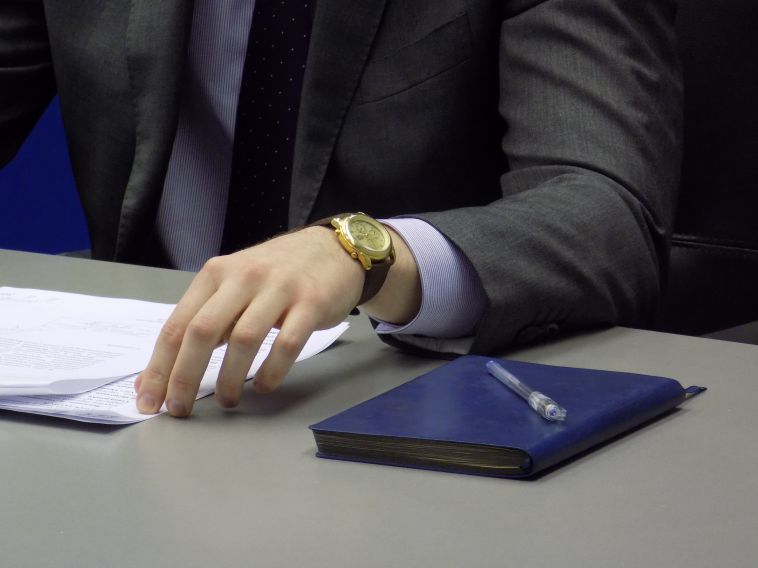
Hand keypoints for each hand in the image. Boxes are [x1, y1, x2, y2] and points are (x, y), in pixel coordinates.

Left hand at [134, 225, 419, 416]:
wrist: (334, 250)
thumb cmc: (279, 273)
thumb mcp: (236, 284)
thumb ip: (209, 319)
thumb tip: (169, 370)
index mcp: (217, 274)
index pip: (178, 324)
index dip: (159, 367)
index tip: (150, 400)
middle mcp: (244, 277)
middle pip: (203, 331)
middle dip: (185, 376)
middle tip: (180, 409)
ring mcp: (279, 288)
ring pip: (243, 339)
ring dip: (230, 378)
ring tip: (228, 400)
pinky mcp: (311, 302)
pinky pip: (286, 343)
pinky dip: (272, 371)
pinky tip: (264, 385)